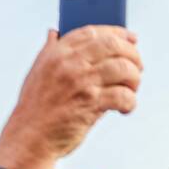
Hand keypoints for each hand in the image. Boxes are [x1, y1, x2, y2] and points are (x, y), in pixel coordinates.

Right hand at [0, 26, 142, 168]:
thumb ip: (49, 50)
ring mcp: (81, 82)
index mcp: (57, 52)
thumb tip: (54, 32)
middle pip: (113, 46)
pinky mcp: (91, 104)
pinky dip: (131, 102)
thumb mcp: (37, 71)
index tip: (132, 39)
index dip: (117, 33)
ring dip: (135, 79)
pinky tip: (125, 108)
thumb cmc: (36, 107)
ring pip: (123, 68)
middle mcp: (70, 63)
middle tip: (138, 68)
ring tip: (131, 90)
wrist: (30, 137)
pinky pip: (123, 95)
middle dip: (133, 55)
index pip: (93, 31)